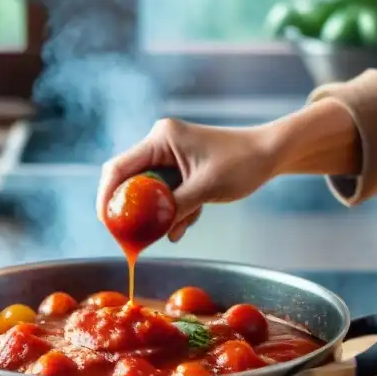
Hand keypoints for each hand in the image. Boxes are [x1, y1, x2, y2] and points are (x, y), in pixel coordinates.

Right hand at [96, 118, 277, 241]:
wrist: (271, 154)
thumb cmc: (242, 163)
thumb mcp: (205, 189)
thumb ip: (174, 208)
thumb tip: (151, 232)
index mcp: (161, 138)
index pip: (119, 167)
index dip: (106, 195)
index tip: (105, 222)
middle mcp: (161, 144)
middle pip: (131, 181)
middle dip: (133, 210)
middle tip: (131, 236)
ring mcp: (171, 157)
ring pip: (150, 192)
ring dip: (159, 214)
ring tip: (173, 230)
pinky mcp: (182, 169)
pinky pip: (167, 194)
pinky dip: (175, 211)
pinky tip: (188, 223)